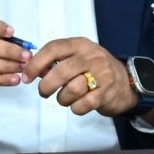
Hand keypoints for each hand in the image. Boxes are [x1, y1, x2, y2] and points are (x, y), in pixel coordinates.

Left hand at [24, 37, 141, 117]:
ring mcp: (102, 74)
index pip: (53, 49)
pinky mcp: (107, 92)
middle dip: (46, 86)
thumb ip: (56, 61)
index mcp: (80, 45)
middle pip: (60, 72)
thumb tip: (30, 70)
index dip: (36, 64)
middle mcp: (92, 56)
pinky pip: (83, 104)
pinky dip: (75, 108)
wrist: (126, 82)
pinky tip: (77, 105)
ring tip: (64, 98)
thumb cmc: (94, 69)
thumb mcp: (77, 57)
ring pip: (71, 90)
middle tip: (44, 92)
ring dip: (62, 99)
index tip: (27, 76)